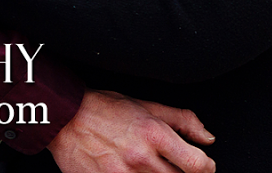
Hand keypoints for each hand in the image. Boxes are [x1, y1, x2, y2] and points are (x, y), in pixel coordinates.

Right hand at [47, 88, 215, 172]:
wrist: (65, 119)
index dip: (207, 168)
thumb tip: (207, 137)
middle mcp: (141, 158)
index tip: (205, 167)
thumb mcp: (147, 105)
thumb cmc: (104, 109)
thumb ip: (182, 120)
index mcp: (154, 134)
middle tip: (177, 166)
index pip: (197, 165)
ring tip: (154, 169)